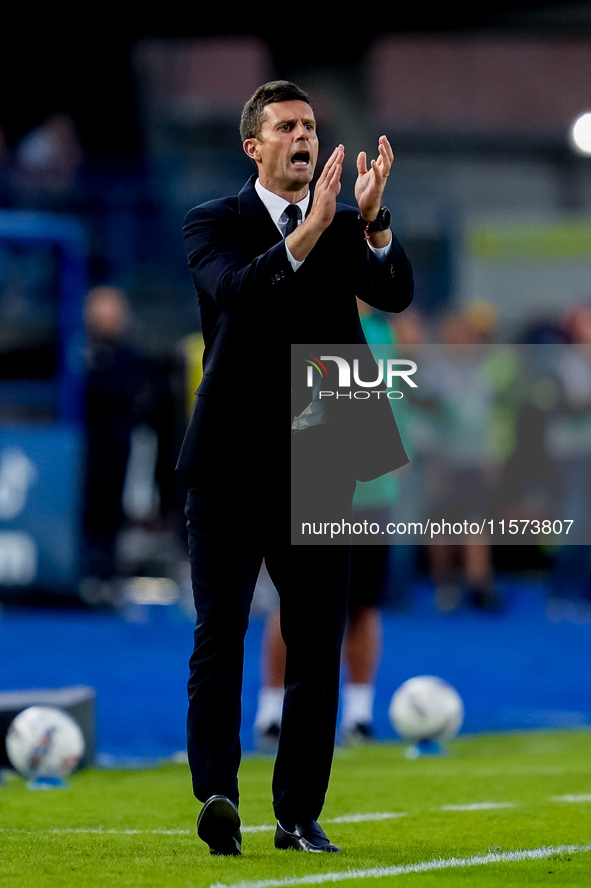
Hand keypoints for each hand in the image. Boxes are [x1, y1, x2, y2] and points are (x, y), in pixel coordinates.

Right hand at [286, 145, 343, 262]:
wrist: (317, 221)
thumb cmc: (323, 211)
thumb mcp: (329, 197)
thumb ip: (333, 188)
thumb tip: (337, 183)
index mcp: (322, 184)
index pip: (329, 168)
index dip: (334, 159)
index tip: (339, 151)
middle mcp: (322, 184)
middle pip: (329, 166)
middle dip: (335, 156)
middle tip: (341, 146)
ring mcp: (324, 188)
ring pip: (331, 171)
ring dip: (336, 161)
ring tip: (341, 152)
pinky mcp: (327, 194)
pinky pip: (332, 181)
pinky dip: (336, 172)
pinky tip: (339, 165)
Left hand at [355, 135, 393, 221]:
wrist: (365, 206)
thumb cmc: (365, 192)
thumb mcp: (361, 175)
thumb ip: (362, 165)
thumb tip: (362, 153)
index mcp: (378, 170)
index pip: (384, 156)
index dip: (384, 147)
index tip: (382, 137)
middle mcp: (382, 174)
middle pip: (388, 158)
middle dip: (386, 148)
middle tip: (383, 138)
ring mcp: (380, 180)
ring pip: (386, 165)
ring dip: (384, 155)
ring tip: (380, 146)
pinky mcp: (377, 187)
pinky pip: (378, 176)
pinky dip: (376, 168)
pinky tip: (373, 161)